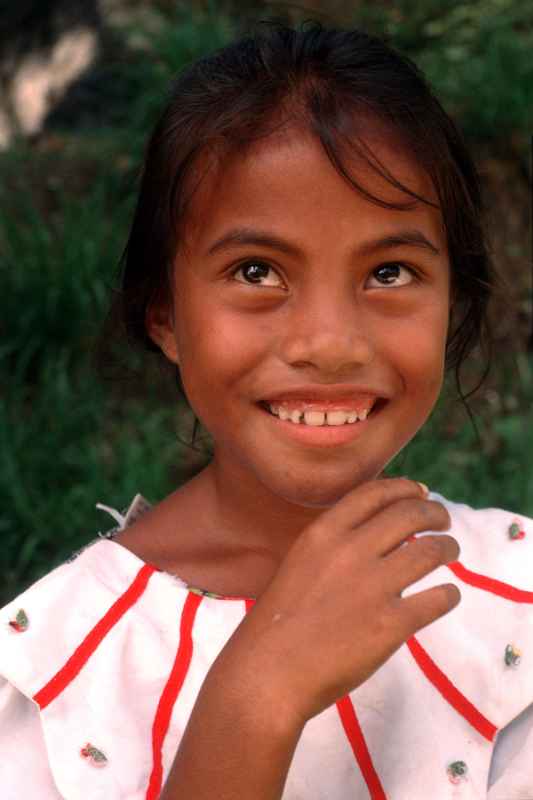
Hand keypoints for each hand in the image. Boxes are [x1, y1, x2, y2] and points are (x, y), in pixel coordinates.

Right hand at [214, 478, 458, 725]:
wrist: (268, 673)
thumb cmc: (277, 623)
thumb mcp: (298, 563)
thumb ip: (332, 546)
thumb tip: (373, 535)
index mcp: (323, 533)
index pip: (375, 493)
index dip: (404, 489)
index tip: (420, 492)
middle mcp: (350, 551)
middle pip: (409, 514)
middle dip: (434, 513)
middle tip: (443, 521)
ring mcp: (373, 586)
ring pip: (431, 551)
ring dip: (448, 546)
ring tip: (451, 550)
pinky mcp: (391, 624)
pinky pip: (437, 598)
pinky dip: (449, 594)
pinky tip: (448, 595)